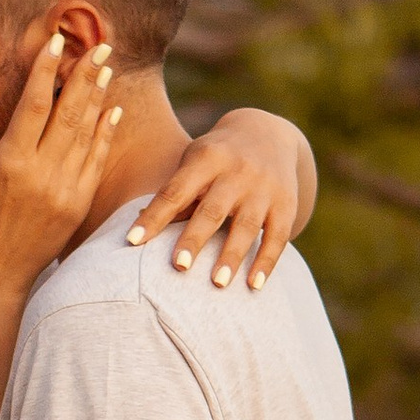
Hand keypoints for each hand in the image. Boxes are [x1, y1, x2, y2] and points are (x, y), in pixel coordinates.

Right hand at [0, 30, 120, 294]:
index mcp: (9, 163)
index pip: (35, 103)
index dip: (47, 68)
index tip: (56, 41)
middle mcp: (42, 174)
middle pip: (70, 112)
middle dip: (86, 74)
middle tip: (100, 45)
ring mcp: (65, 191)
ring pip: (87, 134)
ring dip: (99, 98)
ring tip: (107, 68)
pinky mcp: (78, 206)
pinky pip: (96, 161)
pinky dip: (105, 134)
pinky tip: (112, 110)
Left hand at [126, 108, 314, 289]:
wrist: (269, 134)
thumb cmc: (217, 157)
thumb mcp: (195, 162)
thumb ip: (175, 194)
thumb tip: (138, 233)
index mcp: (207, 157)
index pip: (176, 190)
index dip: (154, 216)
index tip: (132, 241)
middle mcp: (237, 171)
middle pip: (213, 209)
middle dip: (195, 238)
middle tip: (178, 266)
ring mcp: (264, 188)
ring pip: (246, 225)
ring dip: (231, 256)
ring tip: (217, 284)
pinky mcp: (286, 204)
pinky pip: (278, 236)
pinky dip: (266, 261)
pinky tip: (254, 285)